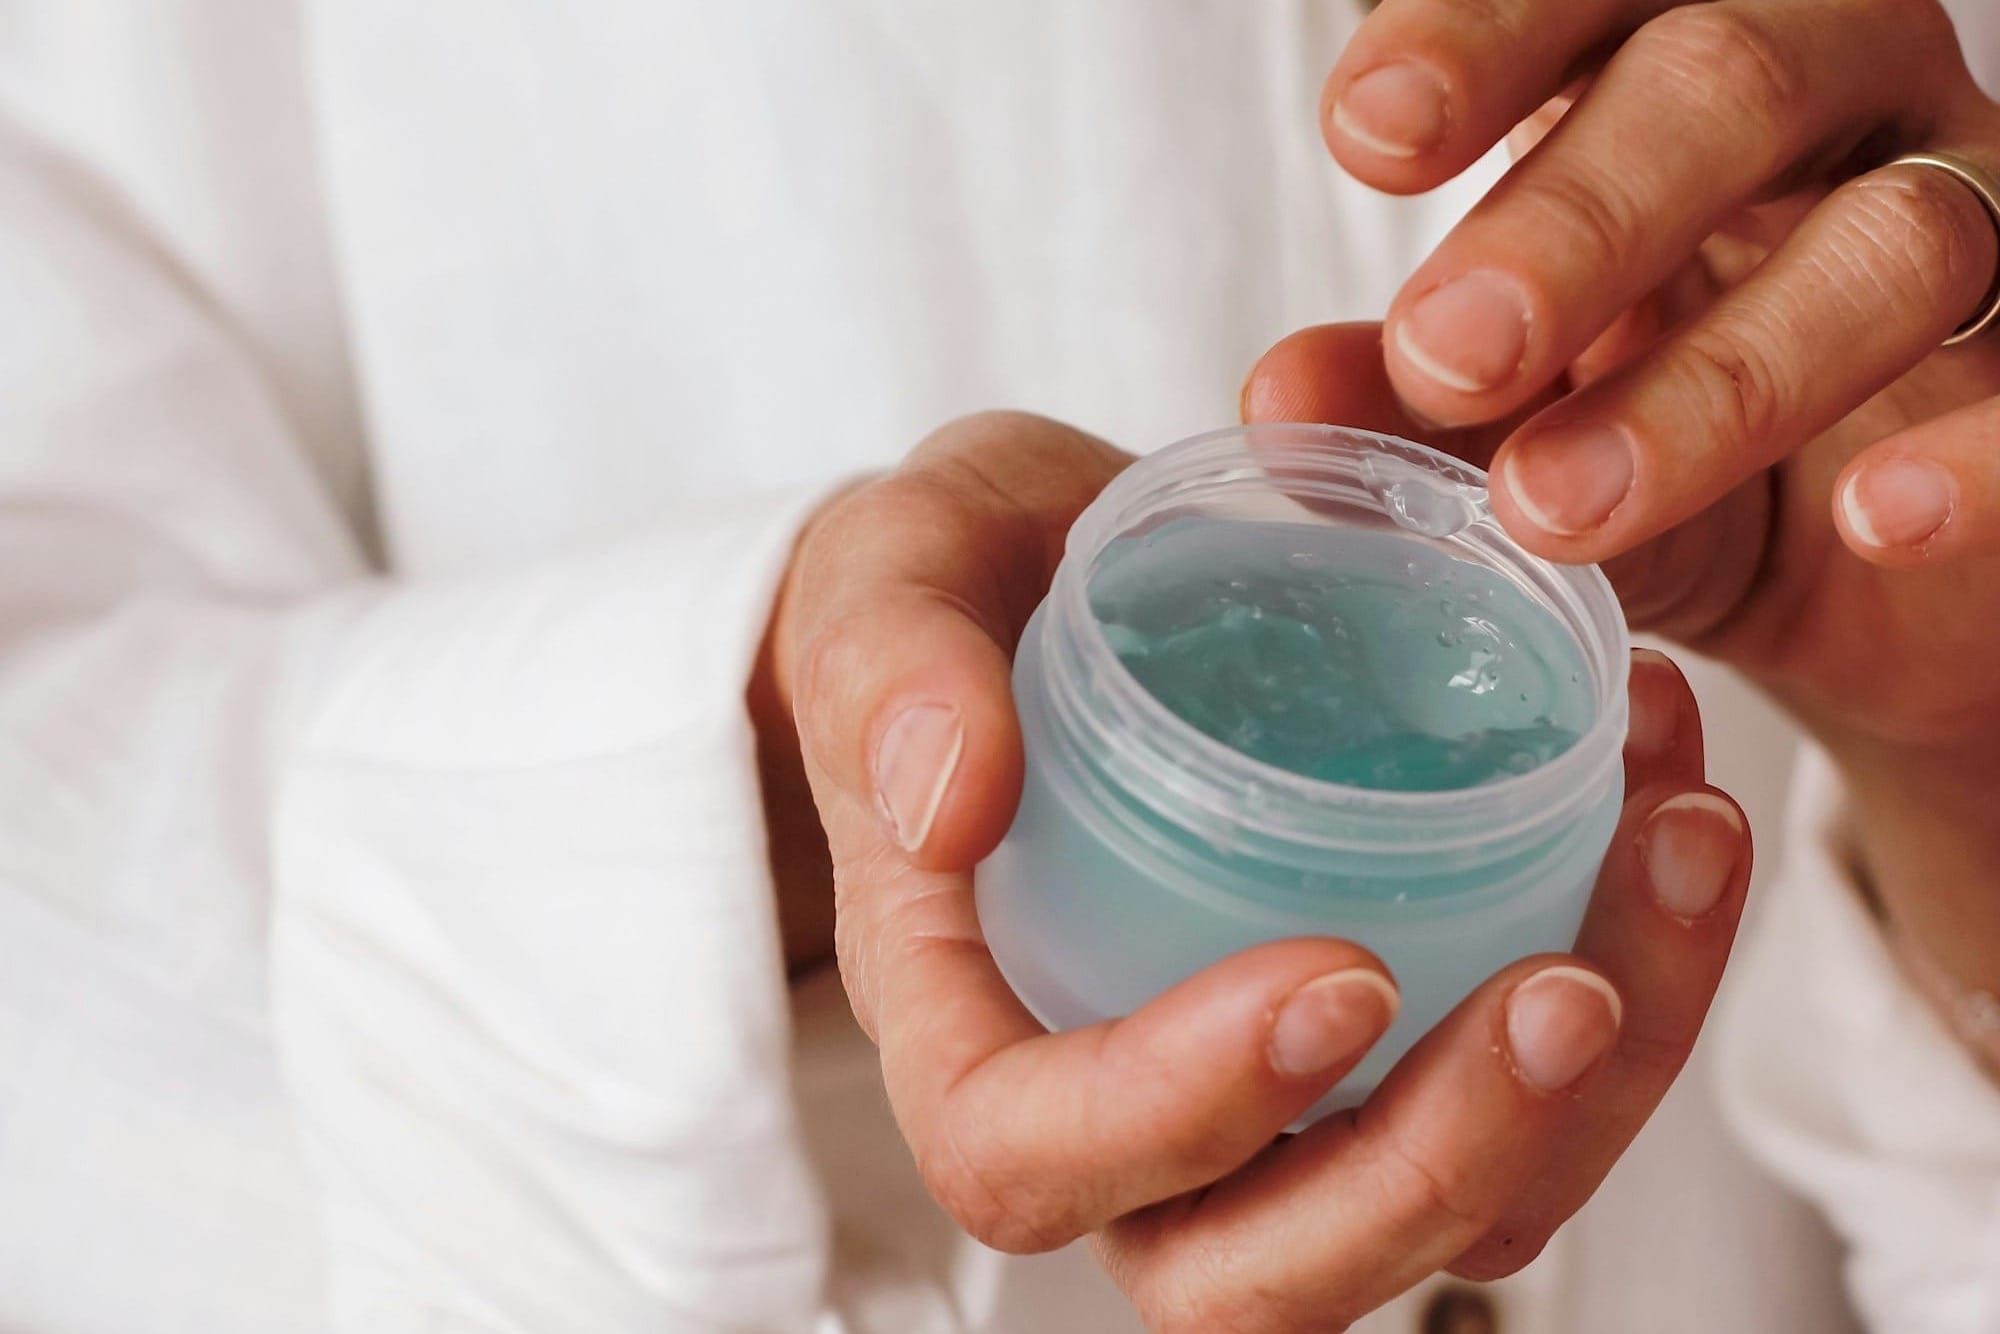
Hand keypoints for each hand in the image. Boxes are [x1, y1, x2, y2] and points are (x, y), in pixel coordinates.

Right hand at [767, 410, 1750, 1327]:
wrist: (1052, 572)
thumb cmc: (948, 593)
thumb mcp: (887, 579)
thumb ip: (891, 671)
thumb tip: (952, 795)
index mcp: (965, 1015)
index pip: (1031, 1156)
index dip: (1183, 1116)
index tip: (1340, 971)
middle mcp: (1117, 1105)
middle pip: (1255, 1274)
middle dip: (1430, 1171)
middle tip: (1568, 987)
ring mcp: (1264, 1091)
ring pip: (1430, 1216)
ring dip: (1589, 1090)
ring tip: (1674, 843)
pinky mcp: (1383, 1031)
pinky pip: (1520, 1098)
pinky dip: (1641, 981)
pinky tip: (1670, 801)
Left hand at [1255, 0, 1999, 1000]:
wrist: (1876, 581)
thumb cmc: (1675, 450)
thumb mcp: (1527, 425)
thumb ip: (1411, 410)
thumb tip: (1275, 398)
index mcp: (1673, 66)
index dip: (1486, 34)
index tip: (1366, 131)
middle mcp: (1840, 96)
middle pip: (1731, 77)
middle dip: (1574, 216)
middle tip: (1445, 353)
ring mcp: (1978, 210)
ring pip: (1896, 234)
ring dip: (1722, 376)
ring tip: (1555, 502)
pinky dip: (1984, 454)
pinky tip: (1875, 518)